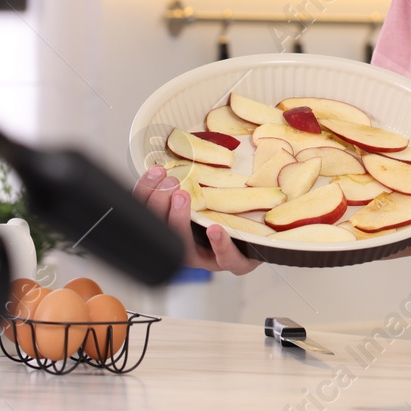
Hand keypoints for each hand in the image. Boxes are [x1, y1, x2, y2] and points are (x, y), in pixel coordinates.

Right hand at [133, 166, 260, 274]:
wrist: (264, 238)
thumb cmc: (231, 212)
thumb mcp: (209, 192)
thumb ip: (193, 178)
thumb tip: (178, 146)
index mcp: (174, 230)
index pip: (148, 214)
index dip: (145, 193)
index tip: (155, 171)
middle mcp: (186, 248)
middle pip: (160, 233)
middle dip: (158, 206)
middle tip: (169, 183)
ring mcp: (209, 259)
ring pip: (186, 251)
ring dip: (179, 222)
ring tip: (181, 198)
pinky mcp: (235, 263)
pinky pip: (226, 259)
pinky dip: (219, 245)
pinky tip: (214, 229)